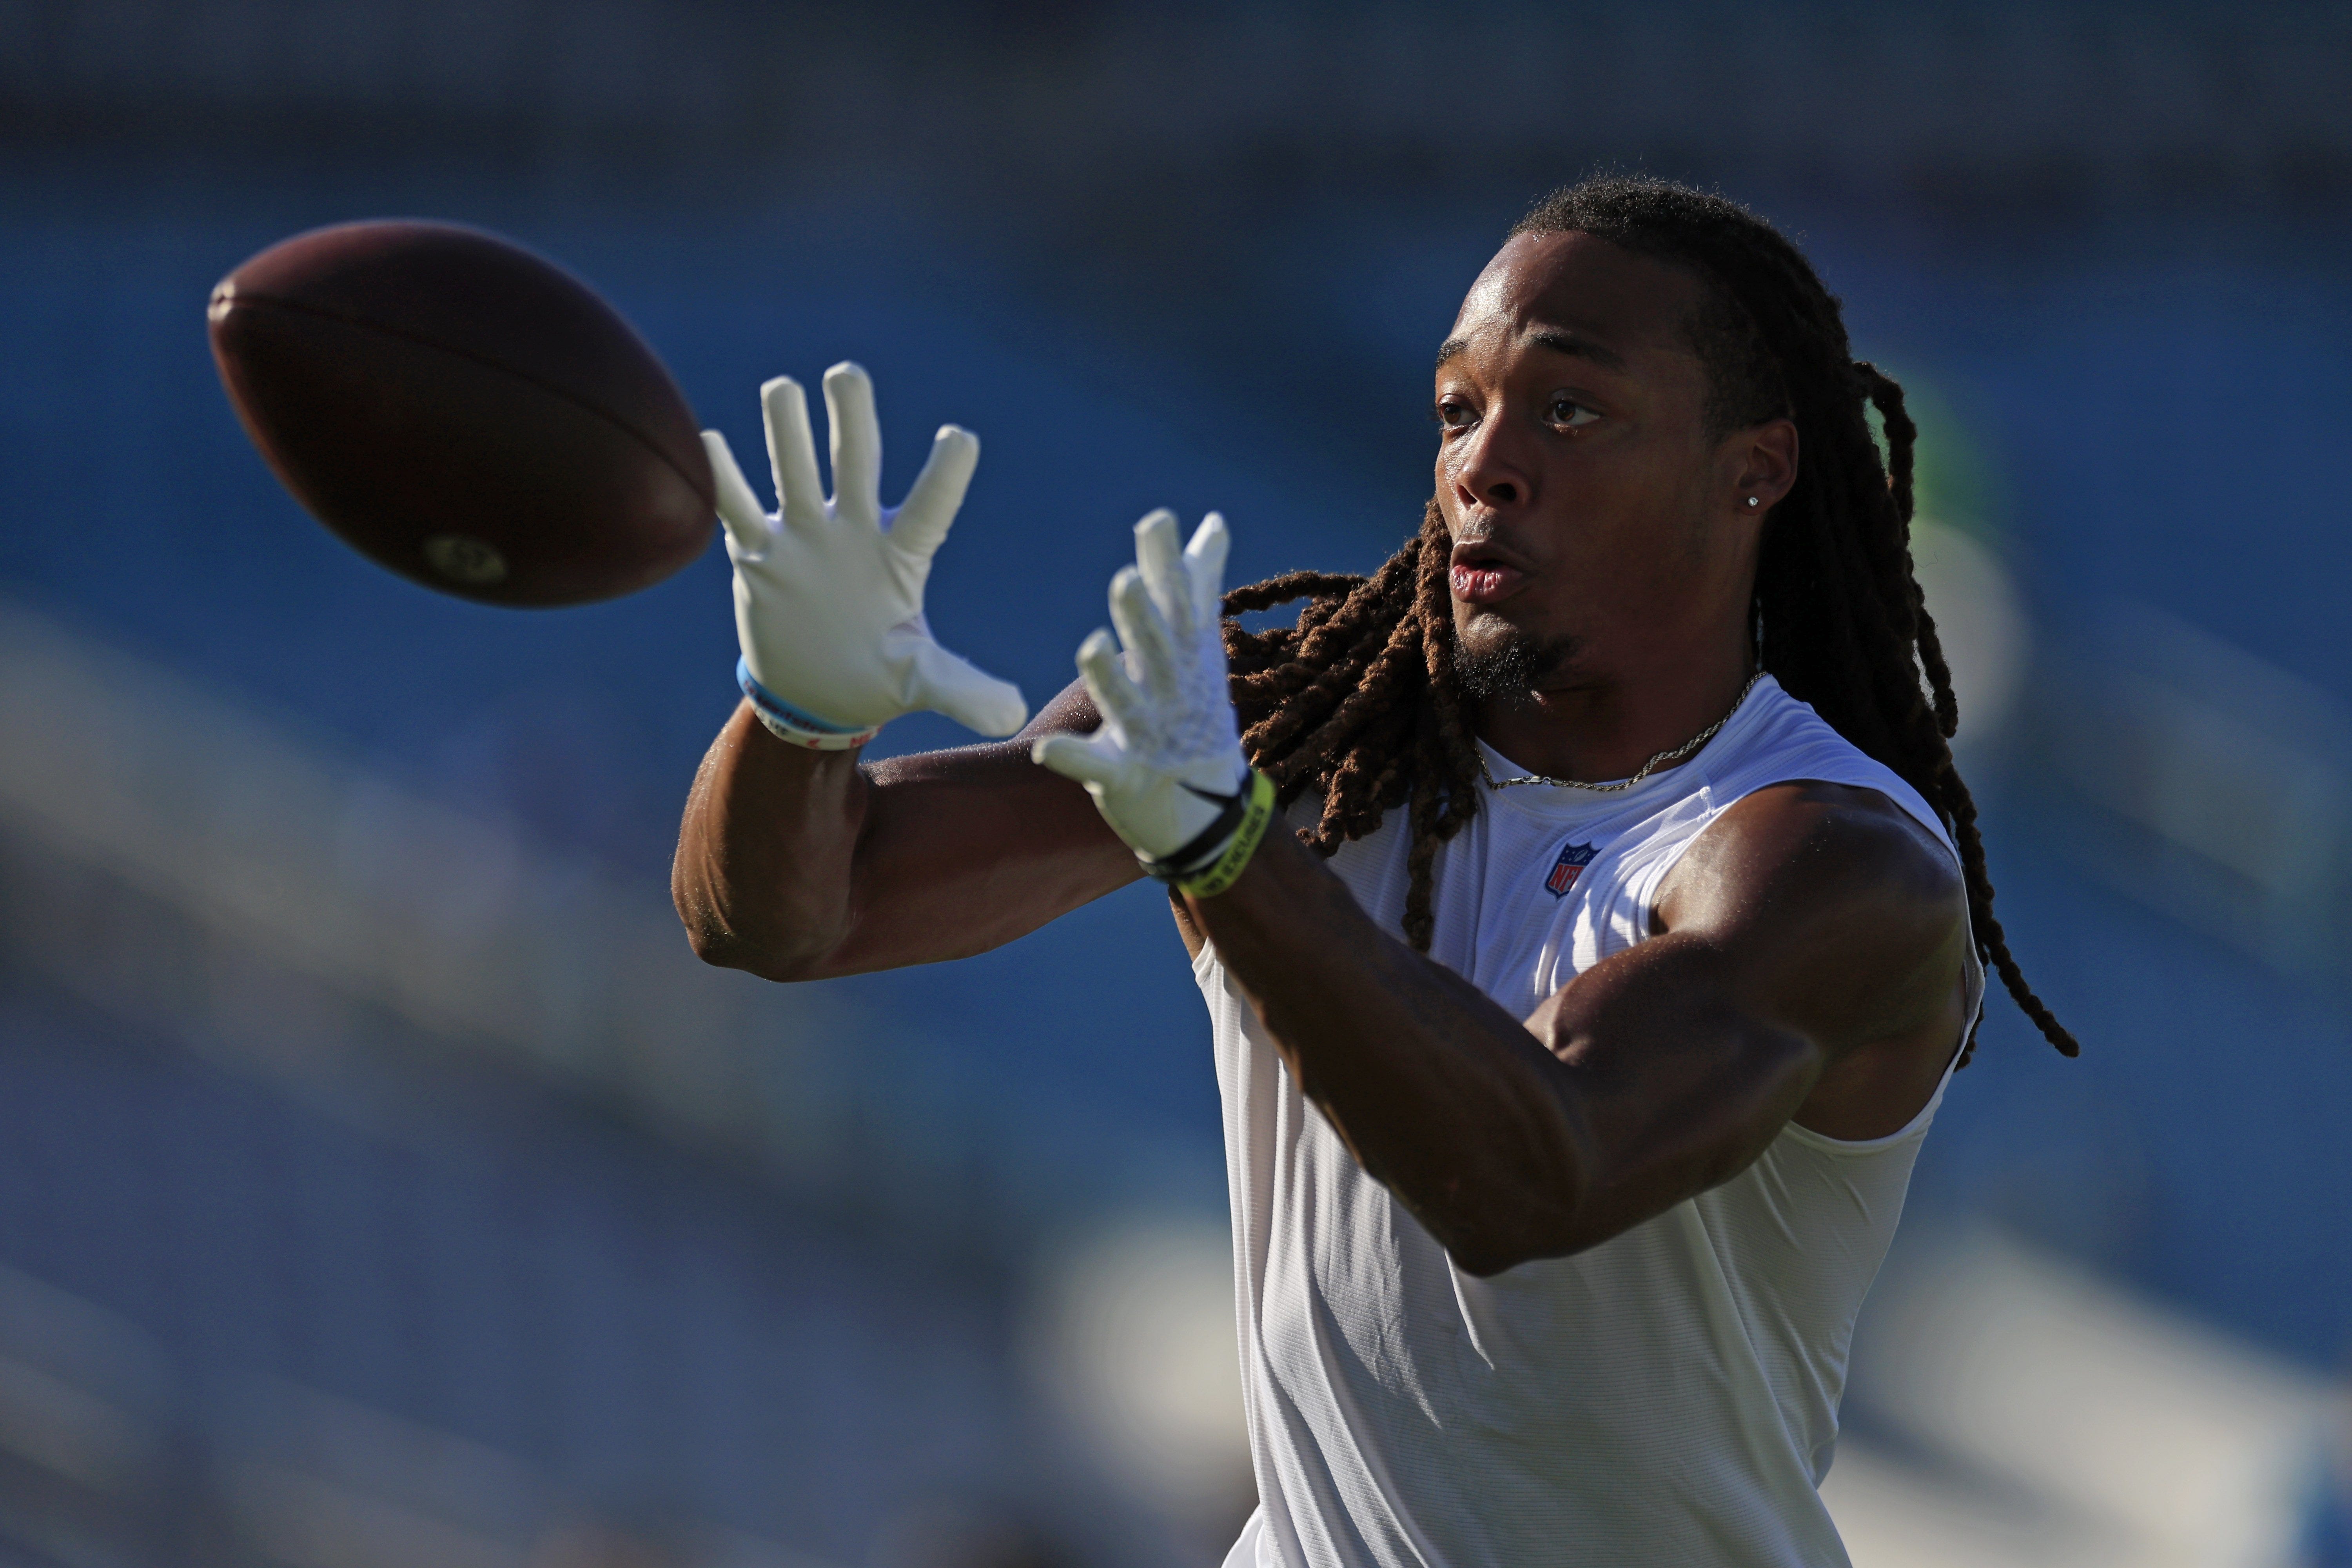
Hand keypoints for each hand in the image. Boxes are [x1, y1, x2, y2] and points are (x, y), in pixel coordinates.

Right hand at [704, 363, 1026, 747]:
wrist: (813, 695)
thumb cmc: (874, 677)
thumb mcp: (919, 682)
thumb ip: (962, 688)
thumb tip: (1015, 715)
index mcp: (900, 555)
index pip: (928, 508)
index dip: (944, 476)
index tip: (960, 437)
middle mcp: (851, 531)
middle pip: (855, 462)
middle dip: (851, 418)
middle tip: (847, 375)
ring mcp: (803, 537)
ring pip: (794, 471)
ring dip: (787, 431)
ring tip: (783, 388)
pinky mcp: (758, 555)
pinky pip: (736, 510)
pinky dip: (722, 477)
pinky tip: (707, 438)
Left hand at [1033, 510, 1252, 870]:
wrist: (1210, 813)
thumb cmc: (1195, 716)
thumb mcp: (1200, 649)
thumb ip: (1199, 584)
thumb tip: (1214, 522)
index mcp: (1183, 658)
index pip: (1177, 604)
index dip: (1166, 565)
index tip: (1155, 520)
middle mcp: (1170, 692)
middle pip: (1156, 649)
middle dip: (1143, 617)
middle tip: (1125, 580)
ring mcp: (1149, 737)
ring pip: (1127, 702)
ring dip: (1111, 678)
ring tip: (1090, 646)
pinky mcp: (1123, 779)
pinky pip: (1095, 767)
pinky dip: (1072, 759)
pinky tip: (1044, 751)